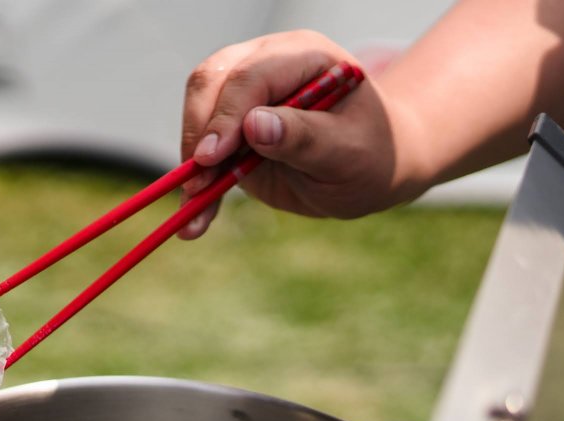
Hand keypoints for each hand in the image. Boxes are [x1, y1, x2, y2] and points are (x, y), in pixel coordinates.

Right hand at [178, 30, 427, 236]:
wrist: (372, 166)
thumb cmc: (371, 152)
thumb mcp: (349, 151)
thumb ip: (304, 137)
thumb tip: (254, 126)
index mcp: (302, 57)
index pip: (250, 76)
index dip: (226, 116)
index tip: (211, 158)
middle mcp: (266, 66)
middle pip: (211, 83)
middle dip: (198, 135)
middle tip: (196, 184)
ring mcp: (245, 97)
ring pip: (197, 113)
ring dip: (190, 164)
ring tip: (193, 209)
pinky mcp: (232, 131)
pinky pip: (203, 153)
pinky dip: (197, 186)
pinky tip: (194, 220)